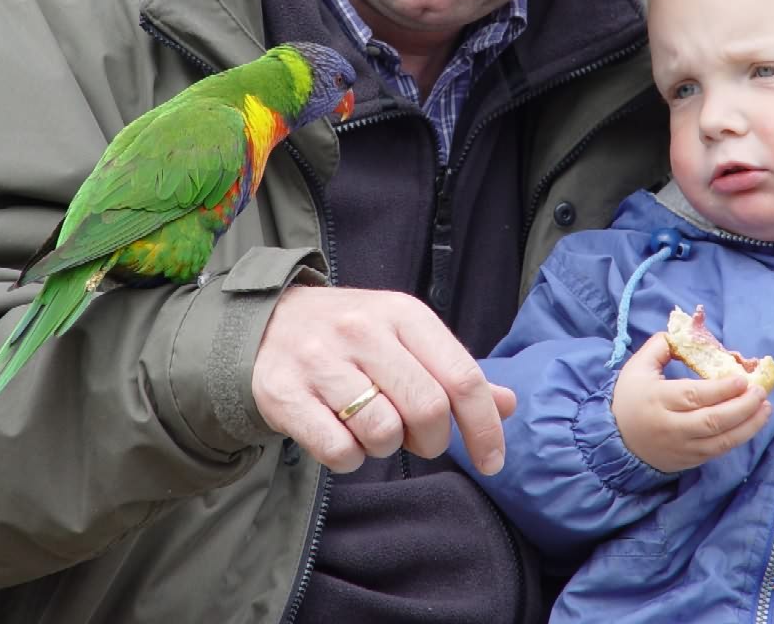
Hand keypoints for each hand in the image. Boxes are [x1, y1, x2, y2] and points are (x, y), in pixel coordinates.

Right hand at [251, 286, 515, 474]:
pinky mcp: (285, 393)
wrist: (265, 324)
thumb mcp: (404, 337)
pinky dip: (348, 457)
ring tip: (370, 426)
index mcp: (402, 313)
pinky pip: (338, 451)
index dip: (485, 427)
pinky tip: (339, 434)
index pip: (462, 376)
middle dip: (432, 440)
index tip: (492, 461)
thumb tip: (508, 404)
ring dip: (385, 446)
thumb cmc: (350, 336)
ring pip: (383, 433)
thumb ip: (454, 371)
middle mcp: (362, 330)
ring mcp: (321, 360)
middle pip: (428, 409)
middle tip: (416, 439)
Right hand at [611, 333, 771, 472]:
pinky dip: (739, 437)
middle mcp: (671, 426)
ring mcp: (682, 446)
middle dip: (742, 406)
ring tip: (766, 408)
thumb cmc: (629, 397)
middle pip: (713, 420)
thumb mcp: (637, 367)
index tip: (742, 378)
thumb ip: (660, 347)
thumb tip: (686, 334)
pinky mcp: (690, 460)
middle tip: (760, 392)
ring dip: (749, 424)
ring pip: (722, 440)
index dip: (722, 388)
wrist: (617, 438)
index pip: (694, 395)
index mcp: (657, 399)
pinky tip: (752, 423)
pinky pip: (720, 451)